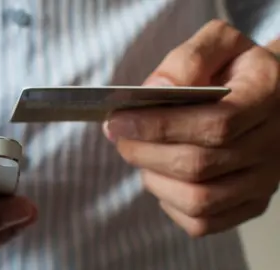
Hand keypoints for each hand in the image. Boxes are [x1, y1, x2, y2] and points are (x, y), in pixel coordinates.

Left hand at [104, 20, 279, 236]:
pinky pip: (203, 222)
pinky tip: (162, 177)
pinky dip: (170, 204)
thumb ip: (188, 59)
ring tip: (140, 154)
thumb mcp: (218, 44)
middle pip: (198, 165)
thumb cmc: (234, 69)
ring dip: (153, 178)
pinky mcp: (250, 204)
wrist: (268, 96)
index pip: (214, 124)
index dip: (159, 126)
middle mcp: (273, 144)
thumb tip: (156, 90)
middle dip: (144, 152)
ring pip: (198, 199)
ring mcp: (264, 181)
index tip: (118, 120)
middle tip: (118, 136)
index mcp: (267, 97)